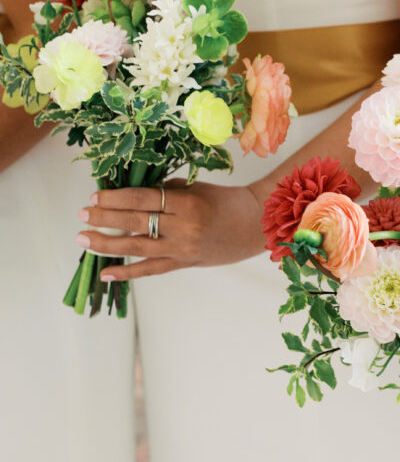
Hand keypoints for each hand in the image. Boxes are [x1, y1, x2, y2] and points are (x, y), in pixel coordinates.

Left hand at [75, 180, 266, 280]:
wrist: (255, 225)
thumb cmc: (227, 201)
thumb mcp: (198, 188)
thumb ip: (167, 190)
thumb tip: (134, 193)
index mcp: (188, 203)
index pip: (143, 199)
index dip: (117, 199)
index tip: (95, 196)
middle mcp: (184, 228)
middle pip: (136, 223)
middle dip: (105, 219)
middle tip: (82, 214)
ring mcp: (183, 249)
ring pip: (138, 248)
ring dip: (107, 245)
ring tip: (83, 239)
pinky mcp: (184, 264)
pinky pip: (151, 270)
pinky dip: (127, 272)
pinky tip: (105, 273)